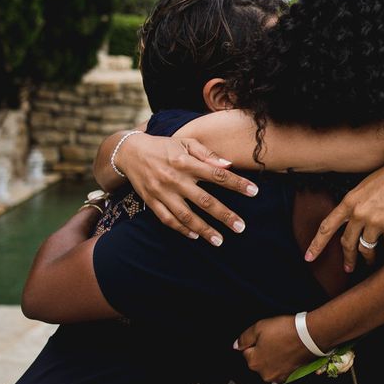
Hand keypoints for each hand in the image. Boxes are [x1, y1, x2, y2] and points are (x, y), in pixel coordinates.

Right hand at [115, 133, 258, 244]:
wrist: (130, 152)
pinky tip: (195, 236)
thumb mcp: (186, 142)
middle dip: (224, 215)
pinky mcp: (151, 202)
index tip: (254, 192)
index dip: (237, 183)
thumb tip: (228, 165)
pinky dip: (181, 229)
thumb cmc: (164, 146)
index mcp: (186, 162)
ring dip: (204, 230)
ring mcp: (162, 193)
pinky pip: (168, 220)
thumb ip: (207, 154)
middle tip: (241, 227)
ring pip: (186, 216)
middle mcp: (175, 179)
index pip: (217, 174)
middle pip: (204, 201)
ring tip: (220, 241)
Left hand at [234, 315, 312, 383]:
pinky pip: (281, 369)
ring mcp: (278, 377)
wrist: (309, 336)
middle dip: (263, 351)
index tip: (264, 335)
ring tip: (282, 344)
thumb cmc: (285, 331)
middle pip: (258, 361)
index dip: (255, 341)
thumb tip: (236, 346)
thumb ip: (244, 338)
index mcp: (253, 362)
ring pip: (269, 365)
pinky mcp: (290, 376)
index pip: (246, 352)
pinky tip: (288, 352)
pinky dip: (282, 363)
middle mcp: (264, 374)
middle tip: (274, 338)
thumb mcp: (259, 327)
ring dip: (273, 357)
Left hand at [305, 147, 383, 271]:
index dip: (316, 244)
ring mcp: (375, 221)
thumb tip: (356, 223)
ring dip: (369, 259)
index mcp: (349, 201)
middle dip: (348, 258)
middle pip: (347, 242)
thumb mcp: (365, 186)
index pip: (327, 226)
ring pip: (367, 248)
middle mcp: (359, 213)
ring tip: (371, 264)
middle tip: (348, 268)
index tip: (309, 258)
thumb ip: (357, 205)